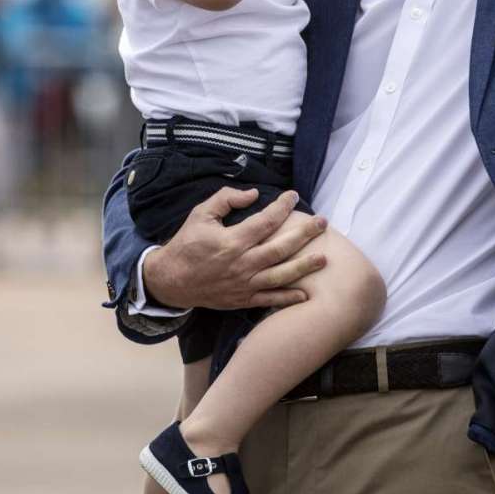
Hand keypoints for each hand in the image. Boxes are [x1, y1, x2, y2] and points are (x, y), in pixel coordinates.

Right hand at [142, 188, 326, 309]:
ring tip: (323, 258)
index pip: (266, 221)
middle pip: (281, 248)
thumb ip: (226, 199)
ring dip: (304, 267)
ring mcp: (244, 284)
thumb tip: (253, 193)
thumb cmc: (187, 244)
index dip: (282, 206)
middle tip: (323, 223)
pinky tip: (306, 294)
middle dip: (305, 235)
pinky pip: (269, 300)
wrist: (170, 280)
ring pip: (280, 276)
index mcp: (233, 241)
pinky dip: (287, 299)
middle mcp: (242, 263)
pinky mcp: (242, 299)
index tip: (294, 196)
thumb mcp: (200, 214)